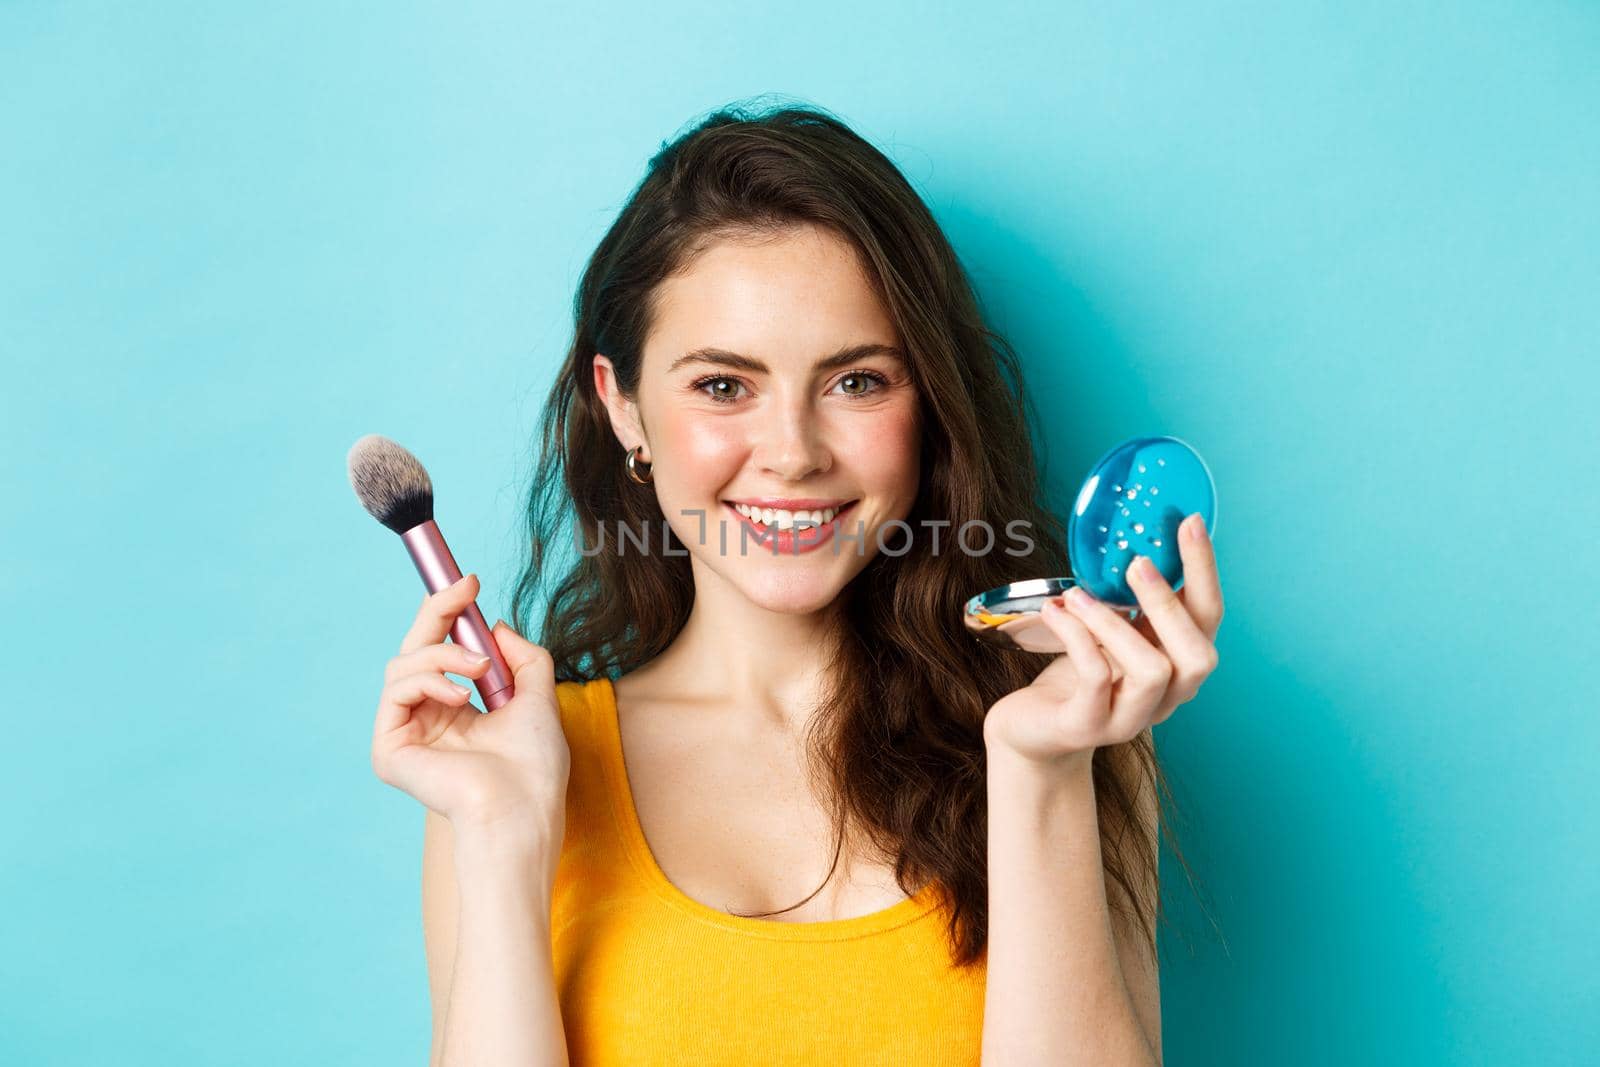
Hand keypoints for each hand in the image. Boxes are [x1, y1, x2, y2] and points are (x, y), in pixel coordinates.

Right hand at [369, 574, 570, 834]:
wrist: (523, 807)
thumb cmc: (535, 767)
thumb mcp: (538, 697)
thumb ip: (522, 658)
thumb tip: (496, 624)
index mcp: (458, 712)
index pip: (441, 652)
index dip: (448, 613)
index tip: (470, 581)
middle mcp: (427, 720)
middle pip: (415, 649)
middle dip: (439, 611)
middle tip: (465, 587)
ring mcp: (406, 734)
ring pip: (404, 663)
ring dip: (445, 653)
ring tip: (480, 668)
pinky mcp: (389, 749)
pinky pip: (396, 690)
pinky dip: (429, 680)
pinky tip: (459, 696)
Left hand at [982, 512, 1223, 768]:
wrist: (1033, 731)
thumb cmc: (1076, 675)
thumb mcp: (1112, 633)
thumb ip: (1131, 602)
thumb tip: (1136, 538)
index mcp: (1176, 664)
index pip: (1208, 617)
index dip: (1204, 570)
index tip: (1190, 522)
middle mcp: (1166, 697)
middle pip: (1199, 656)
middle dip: (1169, 603)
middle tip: (1137, 563)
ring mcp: (1130, 718)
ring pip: (1153, 671)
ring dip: (1115, 623)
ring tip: (1078, 594)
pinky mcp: (1087, 727)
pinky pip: (1097, 678)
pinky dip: (1077, 637)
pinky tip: (1056, 612)